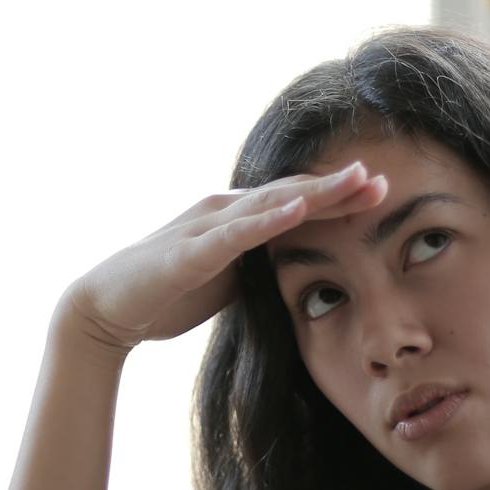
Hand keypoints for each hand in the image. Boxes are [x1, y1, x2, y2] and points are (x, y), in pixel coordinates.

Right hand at [64, 162, 387, 355]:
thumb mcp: (227, 279)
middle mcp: (224, 211)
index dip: (338, 198)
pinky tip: (298, 210)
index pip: (295, 202)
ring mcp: (207, 227)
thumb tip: (297, 272)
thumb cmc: (165, 293)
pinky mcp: (191, 252)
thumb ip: (258, 267)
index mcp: (235, 219)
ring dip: (315, 192)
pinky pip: (236, 234)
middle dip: (339, 187)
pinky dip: (269, 220)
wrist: (105, 310)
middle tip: (384, 179)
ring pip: (270, 204)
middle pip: (291, 194)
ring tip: (355, 180)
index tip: (383, 194)